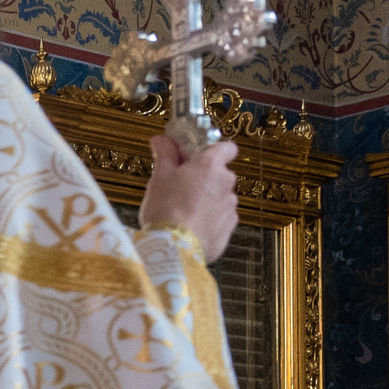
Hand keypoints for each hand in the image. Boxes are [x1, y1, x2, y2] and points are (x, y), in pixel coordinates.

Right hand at [138, 135, 239, 263]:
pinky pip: (220, 218)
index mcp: (210, 165)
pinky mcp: (229, 228)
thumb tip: (162, 140)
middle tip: (181, 187)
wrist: (175, 248)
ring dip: (207, 200)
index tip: (195, 156)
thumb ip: (164, 155)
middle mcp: (226, 183)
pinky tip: (190, 227)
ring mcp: (230, 206)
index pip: (226, 147)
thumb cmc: (165, 210)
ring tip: (183, 212)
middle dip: (204, 179)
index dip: (212, 150)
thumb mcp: (158, 178)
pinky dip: (209, 220)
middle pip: (220, 174)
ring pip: (220, 197)